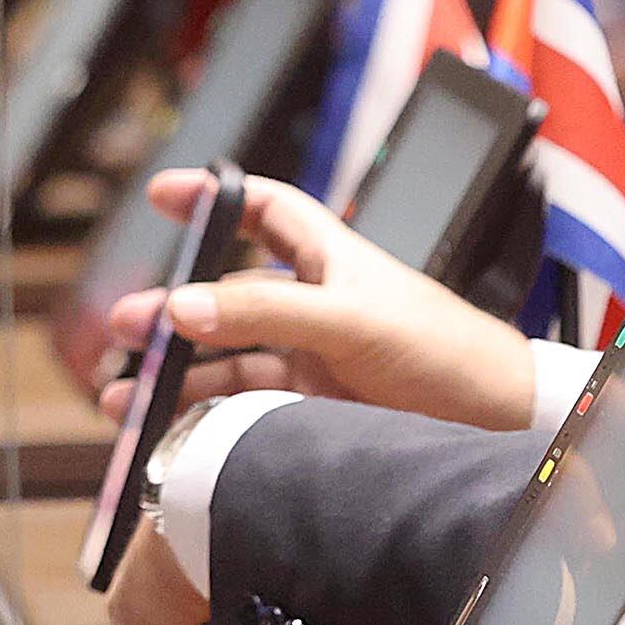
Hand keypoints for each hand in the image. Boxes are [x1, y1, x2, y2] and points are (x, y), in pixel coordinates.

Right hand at [94, 170, 539, 428]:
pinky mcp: (317, 410)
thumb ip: (264, 311)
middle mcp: (317, 304)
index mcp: (331, 258)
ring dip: (179, 374)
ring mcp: (315, 358)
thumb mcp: (351, 319)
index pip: (264, 210)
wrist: (497, 426)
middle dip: (174, 308)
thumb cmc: (446, 352)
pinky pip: (246, 406)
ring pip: (229, 358)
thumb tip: (183, 306)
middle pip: (228, 296)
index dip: (215, 197)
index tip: (164, 195)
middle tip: (128, 324)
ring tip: (127, 395)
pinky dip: (206, 416)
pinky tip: (172, 429)